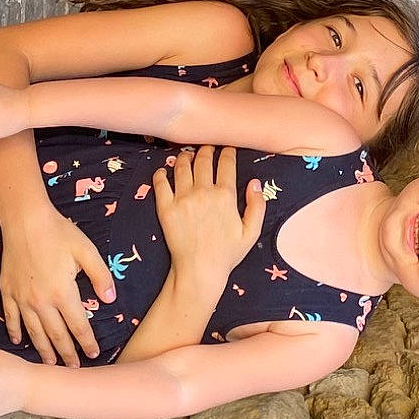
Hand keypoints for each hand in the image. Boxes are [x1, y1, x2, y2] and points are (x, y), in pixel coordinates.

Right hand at [0, 210, 112, 364]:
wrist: (25, 221)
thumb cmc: (59, 233)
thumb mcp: (87, 251)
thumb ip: (101, 276)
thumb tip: (111, 299)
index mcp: (64, 293)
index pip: (79, 325)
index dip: (87, 342)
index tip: (93, 354)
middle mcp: (42, 302)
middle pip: (56, 335)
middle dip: (66, 354)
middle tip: (73, 369)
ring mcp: (22, 298)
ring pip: (34, 331)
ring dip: (43, 349)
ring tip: (50, 364)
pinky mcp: (8, 292)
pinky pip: (11, 318)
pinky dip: (15, 332)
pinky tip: (19, 342)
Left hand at [154, 146, 263, 287]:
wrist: (199, 270)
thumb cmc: (227, 253)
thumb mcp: (252, 232)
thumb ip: (257, 205)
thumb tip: (255, 183)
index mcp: (225, 195)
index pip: (226, 163)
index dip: (227, 152)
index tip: (227, 149)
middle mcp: (203, 192)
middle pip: (203, 160)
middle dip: (207, 150)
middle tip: (207, 148)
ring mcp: (182, 199)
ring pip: (182, 166)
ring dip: (185, 157)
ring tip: (187, 155)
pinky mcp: (166, 208)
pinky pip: (161, 183)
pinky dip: (161, 173)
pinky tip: (163, 170)